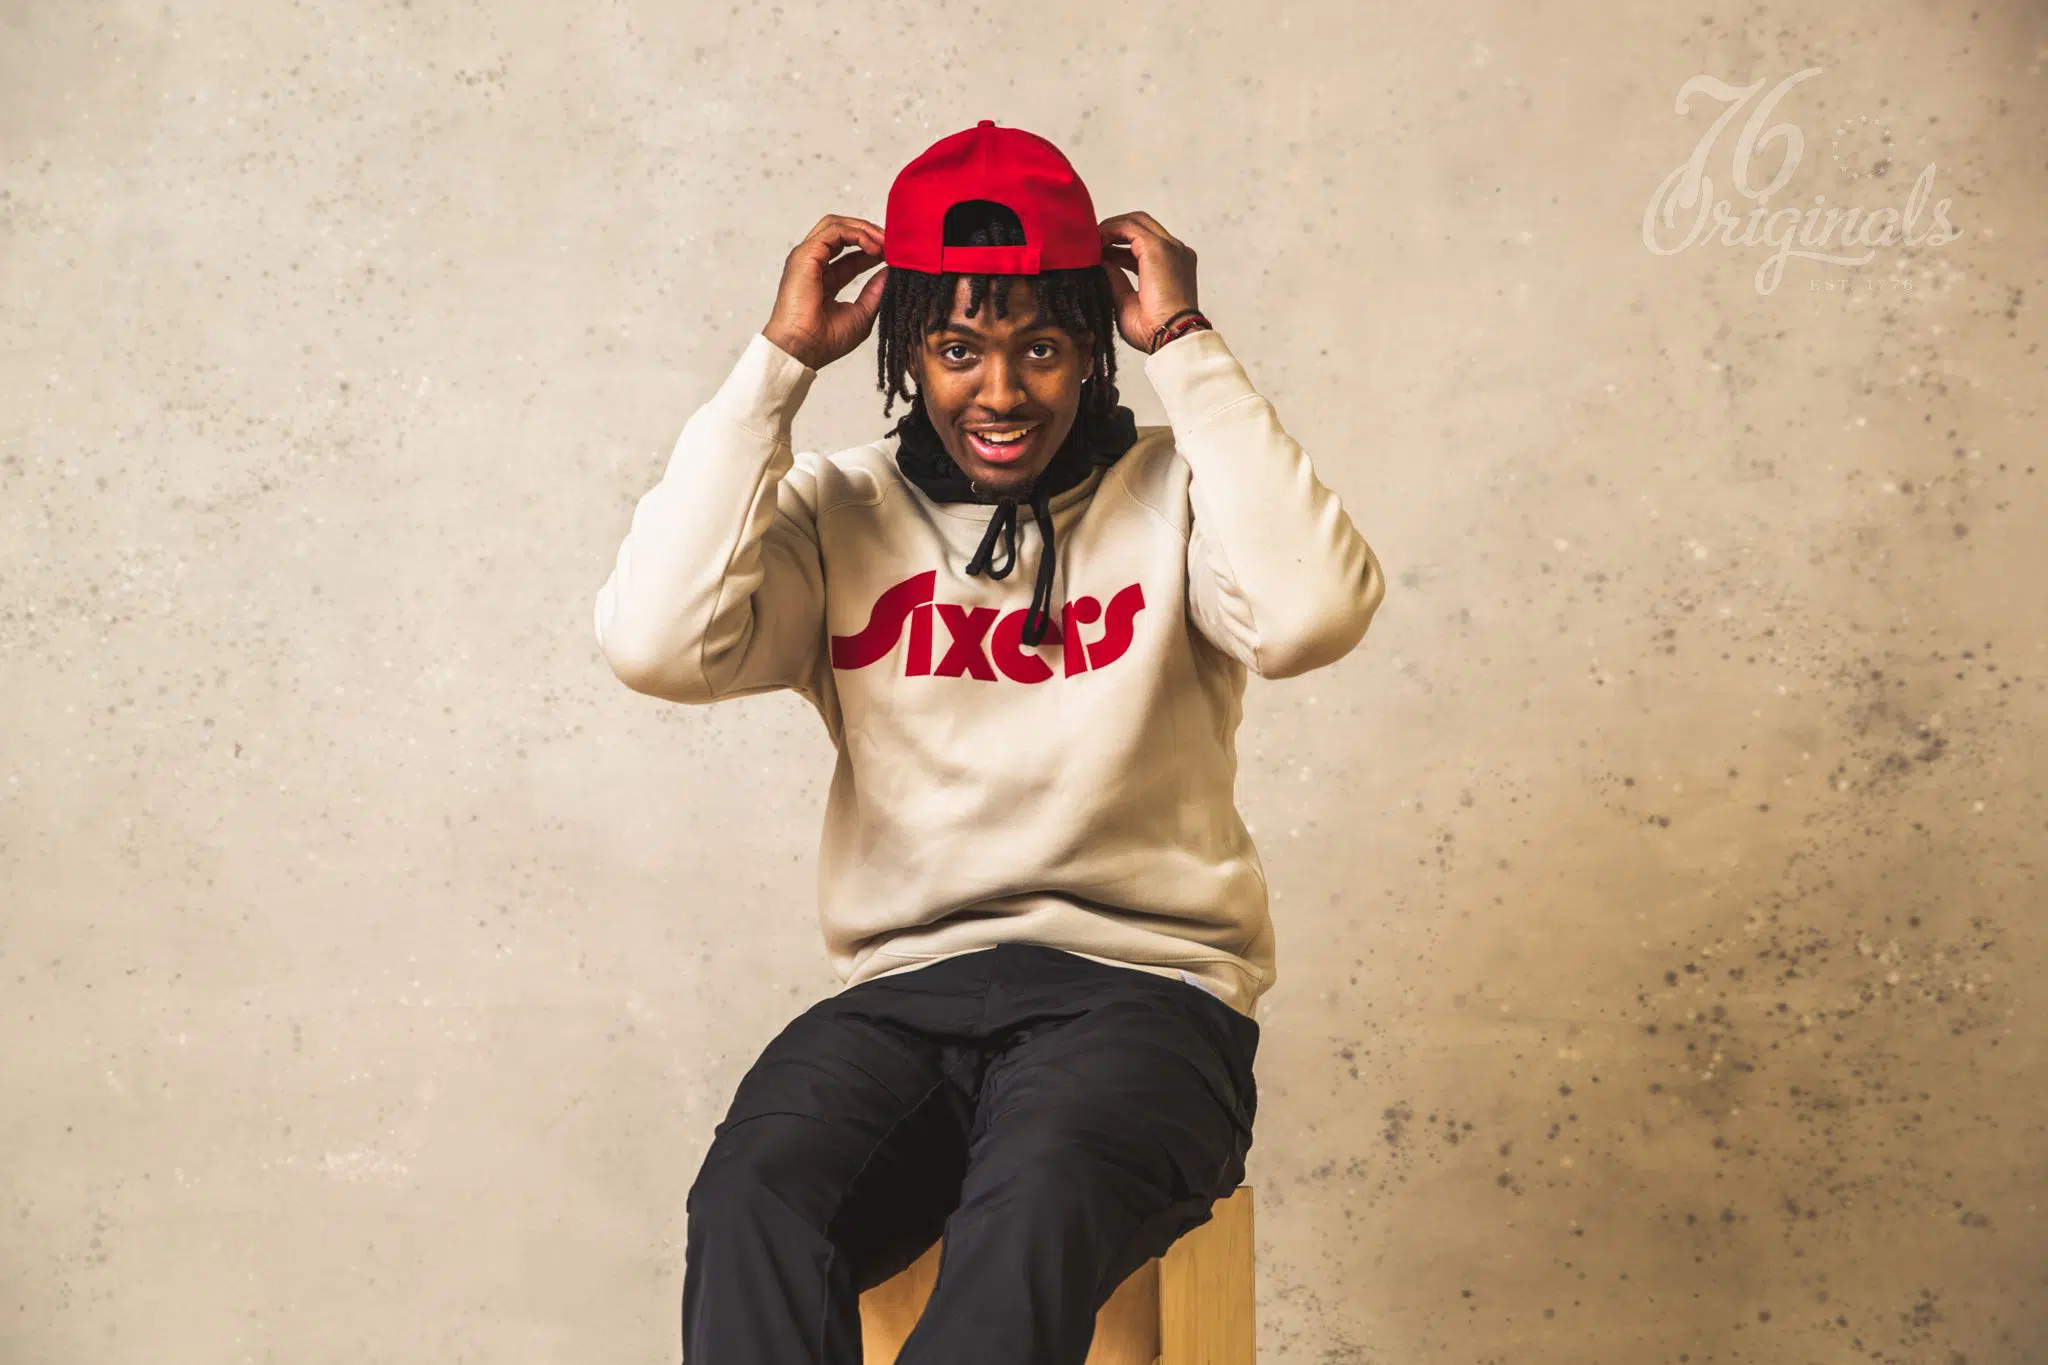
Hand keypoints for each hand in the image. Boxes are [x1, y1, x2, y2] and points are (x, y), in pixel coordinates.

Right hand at [762, 215, 890, 370]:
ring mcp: (807, 258)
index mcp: (825, 280)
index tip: (894, 254)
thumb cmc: (825, 341)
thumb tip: (889, 271)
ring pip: (835, 225)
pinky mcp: (805, 255)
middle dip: (869, 232)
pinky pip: (833, 230)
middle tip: (892, 242)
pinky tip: (873, 247)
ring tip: (884, 241)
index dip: (873, 249)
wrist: (803, 349)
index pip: (851, 255)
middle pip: (841, 233)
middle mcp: (814, 265)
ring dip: (863, 228)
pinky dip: (856, 233)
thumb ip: (874, 291)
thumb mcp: (861, 314)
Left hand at [1098, 212, 1199, 353]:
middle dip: (1115, 229)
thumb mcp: (1127, 301)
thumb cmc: (1154, 330)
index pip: (1145, 244)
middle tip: (1093, 242)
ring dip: (1111, 228)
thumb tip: (1102, 262)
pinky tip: (1097, 242)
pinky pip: (1129, 227)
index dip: (1120, 244)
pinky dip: (1111, 230)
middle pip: (1142, 225)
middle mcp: (1175, 252)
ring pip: (1136, 221)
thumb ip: (1116, 279)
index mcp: (1174, 266)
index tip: (1100, 252)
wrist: (1171, 336)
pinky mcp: (1157, 248)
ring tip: (1092, 242)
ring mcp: (1170, 248)